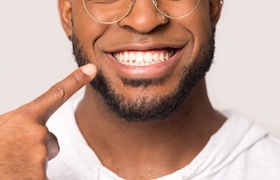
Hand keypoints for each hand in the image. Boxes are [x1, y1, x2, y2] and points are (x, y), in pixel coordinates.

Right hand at [0, 64, 95, 179]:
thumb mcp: (3, 129)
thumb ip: (22, 125)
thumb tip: (33, 129)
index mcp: (24, 118)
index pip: (56, 95)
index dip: (76, 81)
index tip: (92, 69)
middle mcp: (36, 133)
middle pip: (50, 141)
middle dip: (36, 149)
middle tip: (13, 155)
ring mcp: (39, 155)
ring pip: (45, 158)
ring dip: (32, 164)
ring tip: (12, 167)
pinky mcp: (40, 177)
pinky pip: (44, 175)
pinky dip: (32, 176)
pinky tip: (18, 175)